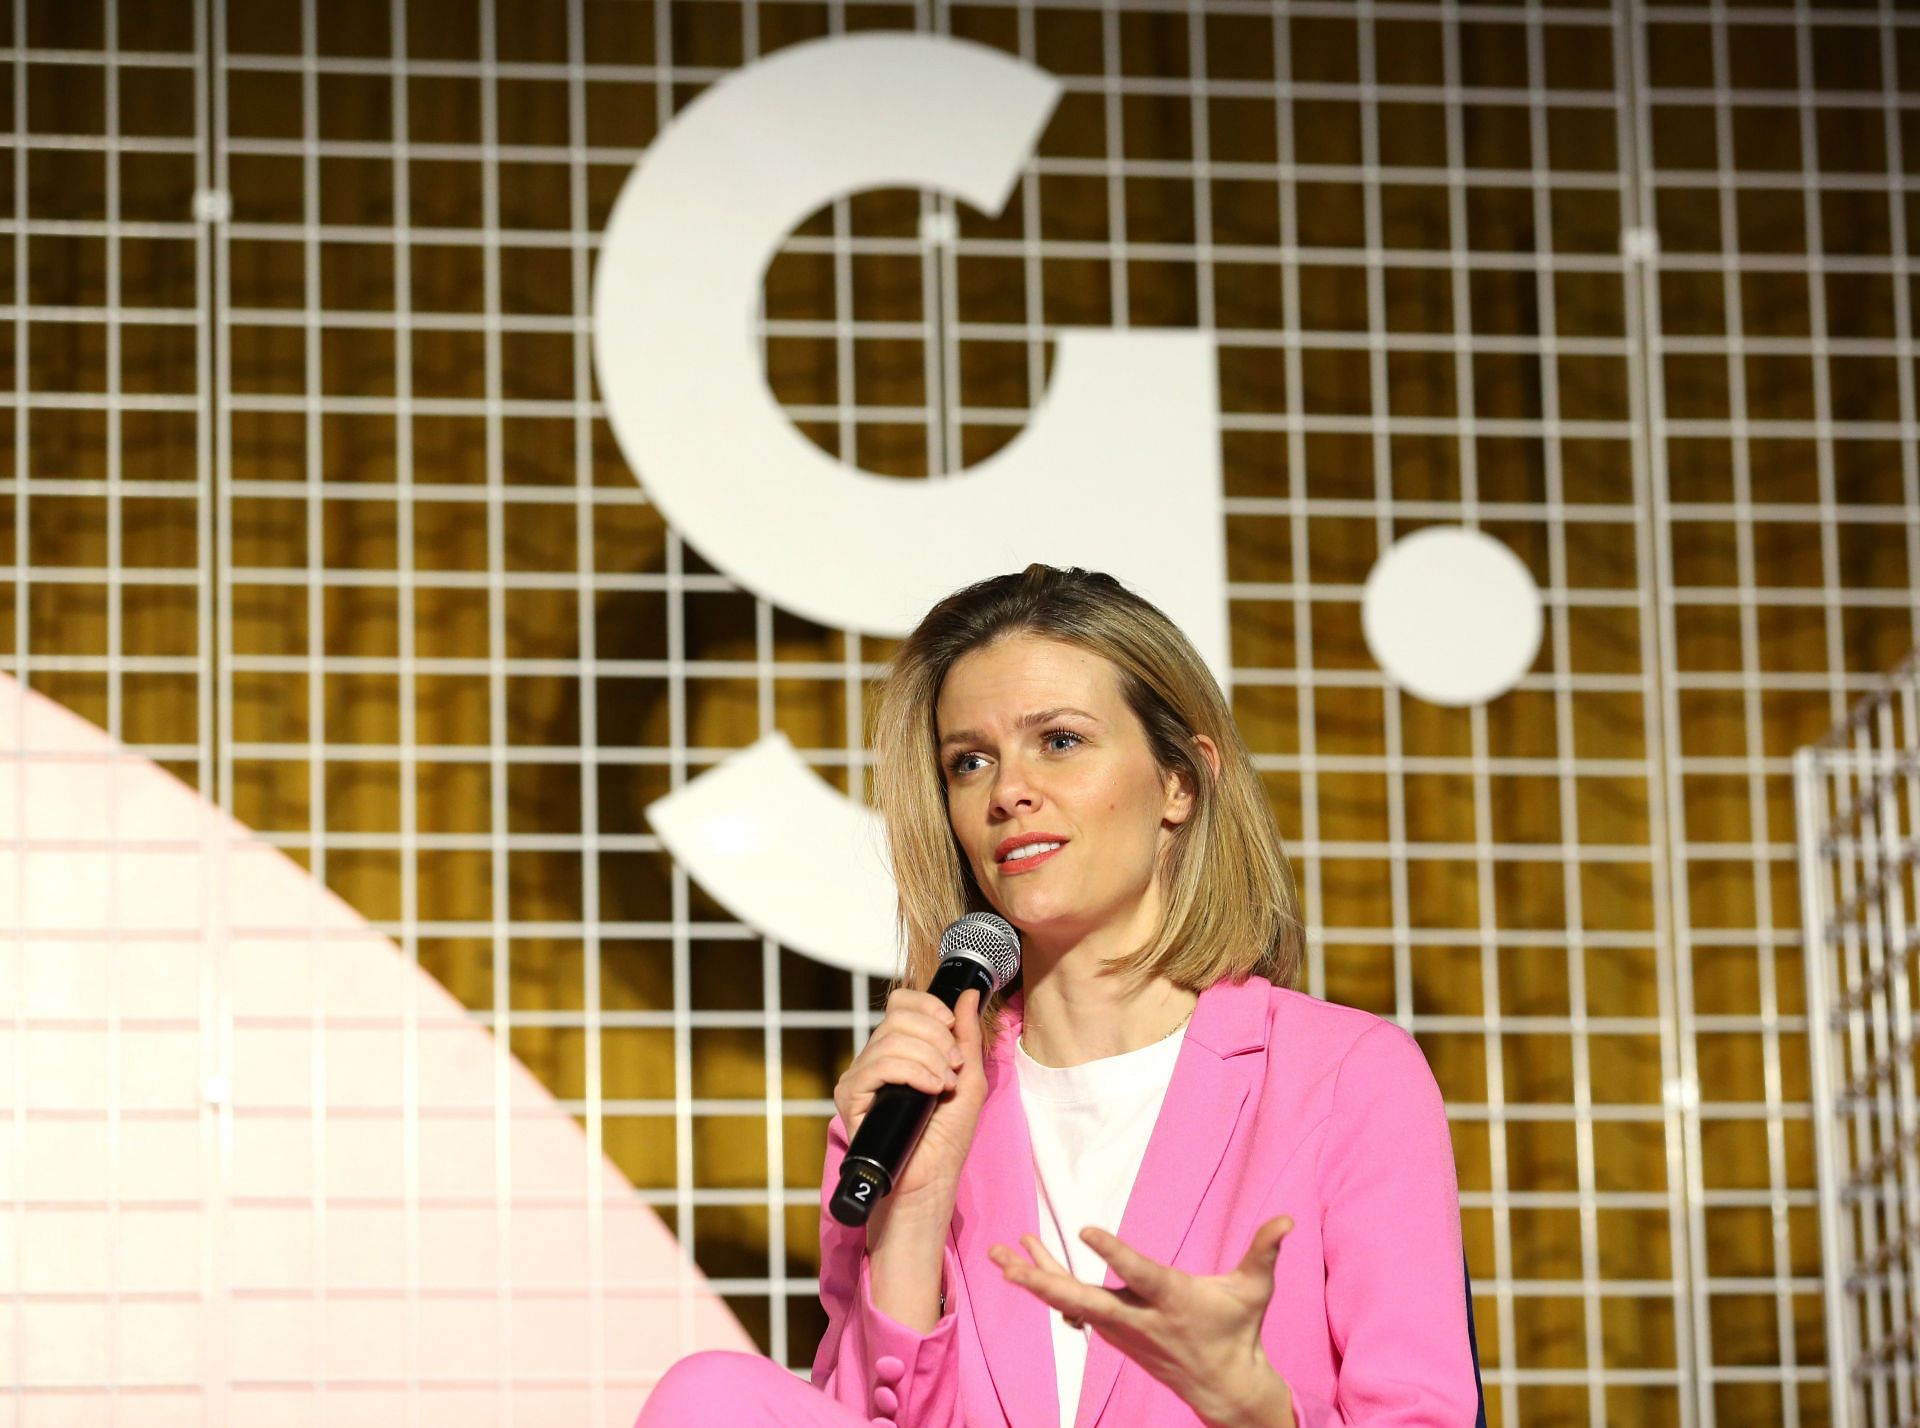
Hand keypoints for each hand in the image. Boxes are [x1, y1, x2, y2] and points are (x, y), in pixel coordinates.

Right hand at [832, 987, 986, 1212]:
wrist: (930, 1180)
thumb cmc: (947, 1138)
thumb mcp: (970, 1079)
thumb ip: (968, 1036)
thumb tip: (970, 994)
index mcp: (901, 1050)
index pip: (901, 1004)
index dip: (928, 1006)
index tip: (951, 1025)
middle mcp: (877, 1058)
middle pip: (898, 1016)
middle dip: (936, 1037)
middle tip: (953, 1067)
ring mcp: (862, 1076)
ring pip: (890, 1039)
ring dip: (929, 1058)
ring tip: (944, 1085)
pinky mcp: (851, 1096)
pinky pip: (878, 1065)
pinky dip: (912, 1072)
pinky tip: (930, 1090)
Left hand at [988, 1217, 1296, 1427]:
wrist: (1222, 1384)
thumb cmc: (1238, 1329)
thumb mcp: (1254, 1290)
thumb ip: (1264, 1252)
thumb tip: (1286, 1220)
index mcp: (1173, 1300)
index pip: (1140, 1275)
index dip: (1115, 1255)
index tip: (1087, 1230)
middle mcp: (1139, 1316)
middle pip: (1085, 1300)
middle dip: (1046, 1282)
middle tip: (1010, 1266)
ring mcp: (1121, 1327)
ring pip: (1070, 1302)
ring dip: (1034, 1278)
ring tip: (1000, 1256)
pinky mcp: (1112, 1329)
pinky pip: (1072, 1303)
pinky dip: (1047, 1283)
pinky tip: (1023, 1260)